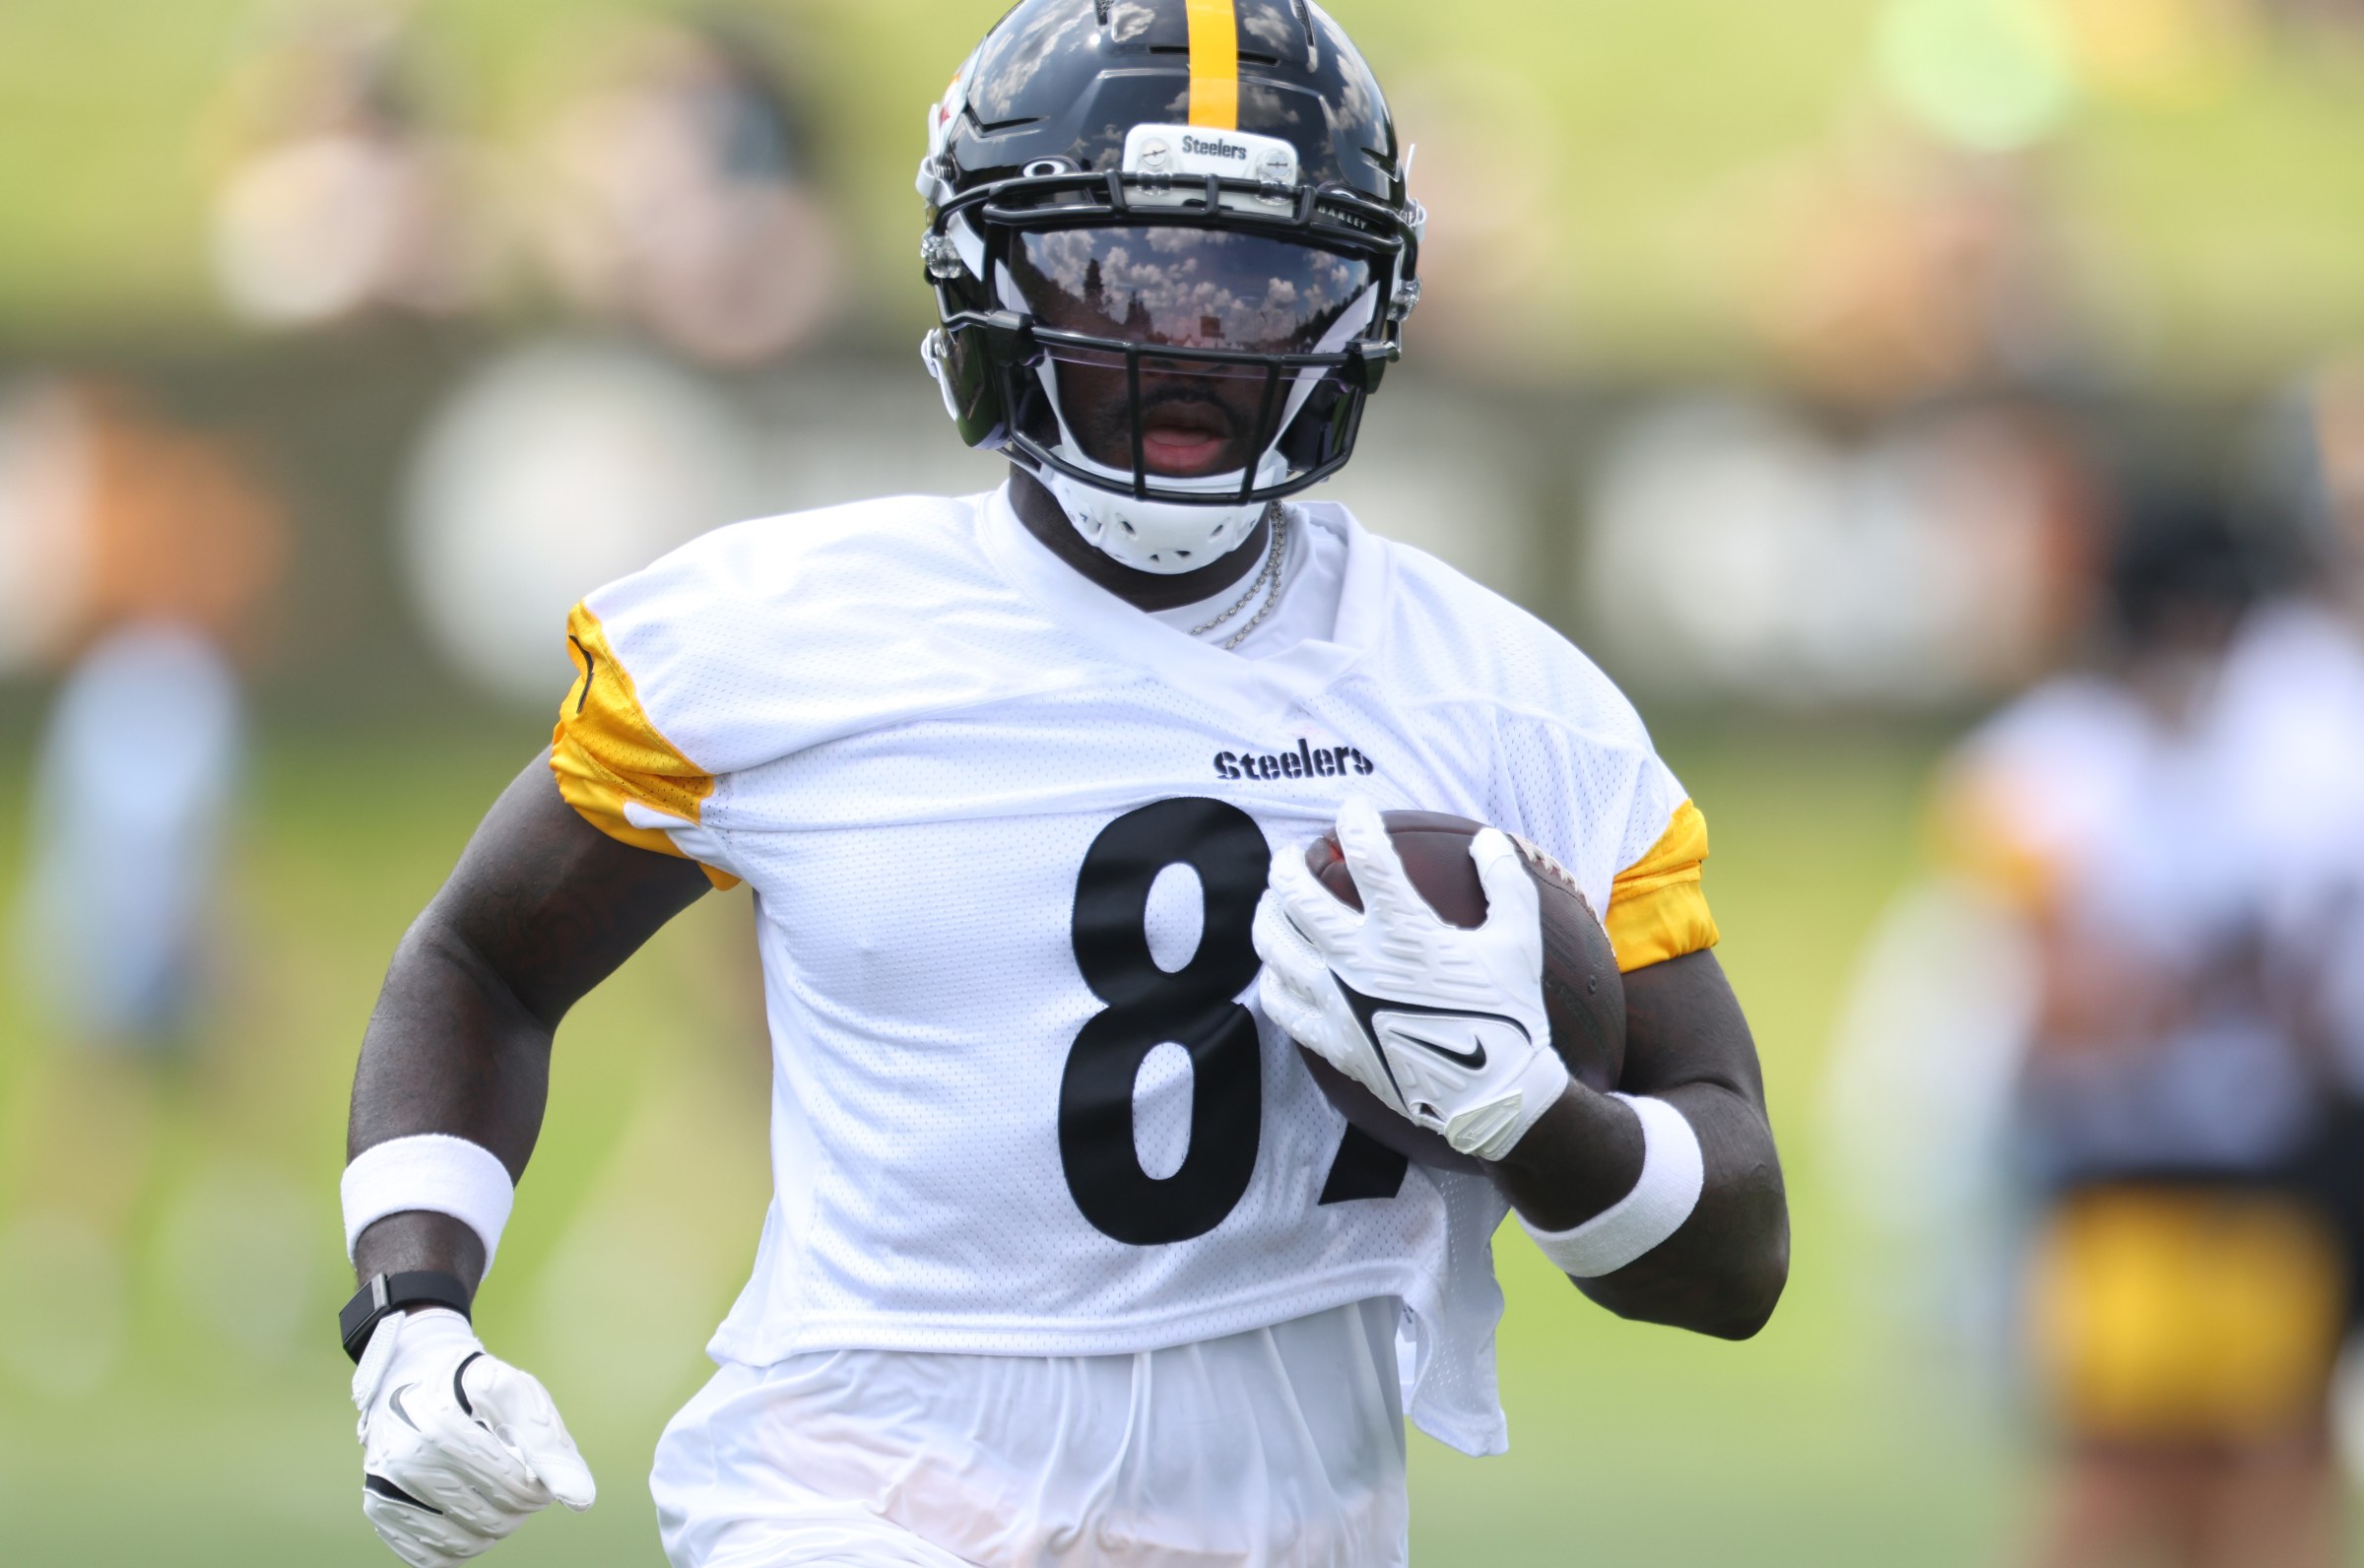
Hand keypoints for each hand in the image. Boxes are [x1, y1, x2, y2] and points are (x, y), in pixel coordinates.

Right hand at [352, 1308, 594, 1565]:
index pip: (512, 1485)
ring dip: (495, 1527)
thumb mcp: (518, 1396)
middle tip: (520, 1481)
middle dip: (520, 1505)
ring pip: (464, 1542)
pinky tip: (468, 1514)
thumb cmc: (473, 1388)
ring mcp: (386, 1486)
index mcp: (441, 1422)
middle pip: (491, 1517)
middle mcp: (405, 1457)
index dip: (537, 1485)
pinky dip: (460, 1543)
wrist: (414, 1376)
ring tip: (495, 1494)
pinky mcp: (378, 1509)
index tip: (538, 1469)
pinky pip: (431, 1558)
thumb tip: (582, 1501)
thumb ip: (550, 1447)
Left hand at [1254, 797, 1570, 1160]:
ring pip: (1274, 943)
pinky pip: (1279, 1001)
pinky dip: (1273, 975)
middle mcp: (1359, 961)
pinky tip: (1282, 966)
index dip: (1355, 821)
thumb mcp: (1519, 940)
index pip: (1367, 856)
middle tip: (1298, 853)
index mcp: (1405, 931)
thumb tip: (1488, 840)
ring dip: (1269, 912)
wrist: (1492, 1097)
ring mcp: (1336, 1002)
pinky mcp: (1330, 1040)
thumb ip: (1506, 882)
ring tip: (1277, 902)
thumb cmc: (1510, 1016)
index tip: (1354, 810)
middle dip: (1290, 862)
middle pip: (1296, 894)